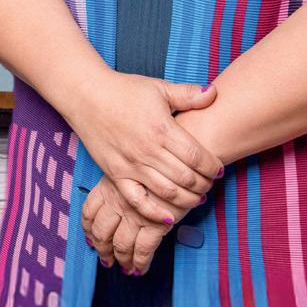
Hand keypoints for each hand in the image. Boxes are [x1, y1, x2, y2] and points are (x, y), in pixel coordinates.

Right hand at [66, 68, 222, 221]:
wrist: (87, 95)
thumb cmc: (124, 90)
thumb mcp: (158, 88)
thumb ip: (188, 94)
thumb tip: (214, 93)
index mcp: (162, 129)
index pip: (197, 156)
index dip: (213, 167)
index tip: (219, 169)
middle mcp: (148, 150)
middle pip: (187, 177)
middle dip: (204, 184)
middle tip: (210, 184)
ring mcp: (131, 165)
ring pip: (168, 192)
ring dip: (187, 199)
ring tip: (197, 197)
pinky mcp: (116, 174)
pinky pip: (138, 201)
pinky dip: (155, 213)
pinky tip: (169, 217)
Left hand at [82, 174, 188, 275]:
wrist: (180, 163)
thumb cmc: (158, 164)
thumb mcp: (131, 167)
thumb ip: (121, 183)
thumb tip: (115, 198)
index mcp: (109, 186)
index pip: (89, 211)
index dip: (88, 228)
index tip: (90, 238)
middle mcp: (117, 202)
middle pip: (101, 232)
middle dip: (102, 249)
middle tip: (105, 259)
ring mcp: (135, 214)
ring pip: (121, 245)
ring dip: (121, 260)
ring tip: (125, 268)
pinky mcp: (154, 224)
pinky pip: (143, 250)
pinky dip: (140, 263)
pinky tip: (140, 269)